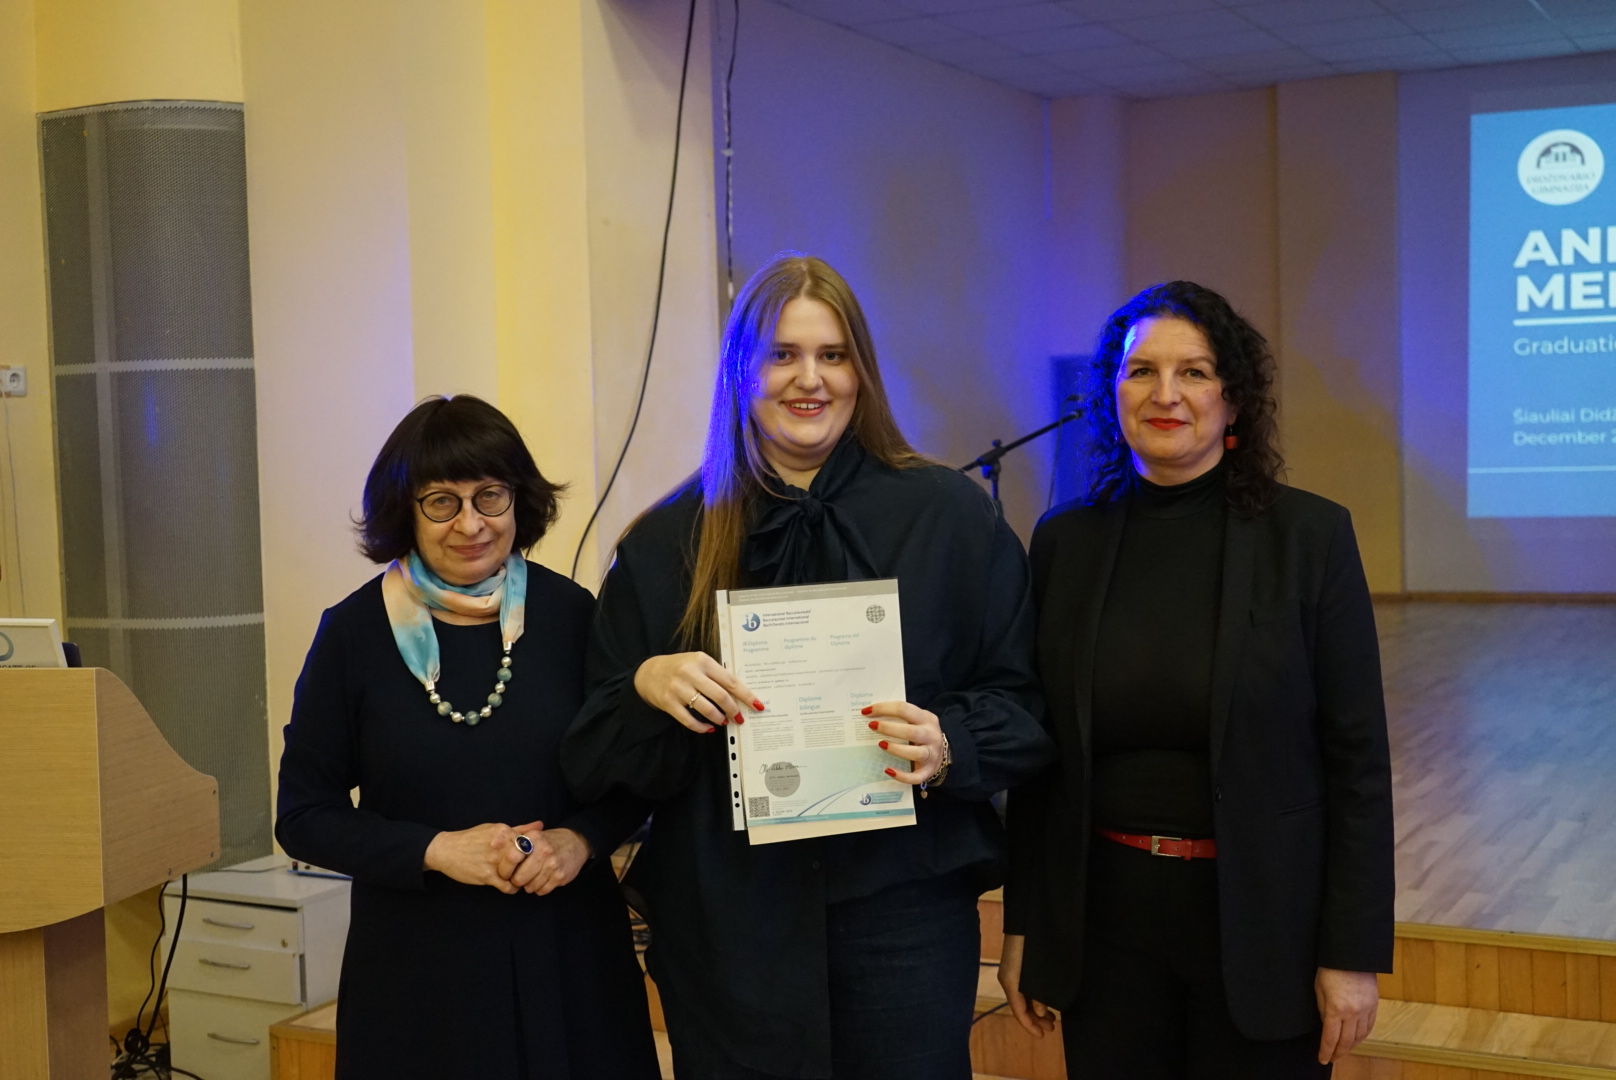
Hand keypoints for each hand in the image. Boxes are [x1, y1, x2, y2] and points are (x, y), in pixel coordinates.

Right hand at [424, 820, 543, 893]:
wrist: (446, 850)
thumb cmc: (472, 838)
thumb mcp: (494, 829)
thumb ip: (519, 828)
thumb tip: (540, 826)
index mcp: (504, 831)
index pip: (531, 842)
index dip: (534, 851)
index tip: (533, 857)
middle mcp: (501, 845)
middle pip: (528, 858)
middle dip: (531, 866)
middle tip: (530, 870)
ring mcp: (494, 861)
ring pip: (520, 873)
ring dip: (522, 878)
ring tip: (519, 878)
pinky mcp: (487, 876)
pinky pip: (508, 886)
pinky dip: (512, 888)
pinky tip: (509, 885)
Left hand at [507, 826, 591, 894]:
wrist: (576, 843)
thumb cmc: (549, 841)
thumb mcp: (534, 835)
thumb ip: (516, 842)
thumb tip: (496, 849)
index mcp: (533, 839)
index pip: (511, 859)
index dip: (505, 870)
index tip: (505, 873)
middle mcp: (543, 851)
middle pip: (519, 878)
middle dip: (517, 881)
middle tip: (519, 878)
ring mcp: (553, 864)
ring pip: (530, 887)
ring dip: (529, 886)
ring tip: (532, 878)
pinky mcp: (560, 876)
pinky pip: (542, 891)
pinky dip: (540, 889)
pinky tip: (542, 880)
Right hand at [634, 652, 761, 733]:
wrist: (649, 672)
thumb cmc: (680, 668)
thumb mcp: (698, 663)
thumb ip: (716, 675)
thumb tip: (740, 695)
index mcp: (702, 661)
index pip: (730, 681)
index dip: (746, 695)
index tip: (757, 705)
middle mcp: (690, 673)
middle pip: (720, 696)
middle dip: (733, 710)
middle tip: (739, 718)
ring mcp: (678, 688)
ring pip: (706, 709)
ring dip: (719, 718)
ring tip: (723, 721)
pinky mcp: (668, 702)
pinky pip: (689, 720)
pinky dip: (701, 727)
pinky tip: (708, 728)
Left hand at [864, 701, 944, 784]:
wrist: (940, 753)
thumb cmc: (920, 733)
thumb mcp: (916, 720)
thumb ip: (899, 718)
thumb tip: (870, 716)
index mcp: (926, 718)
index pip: (904, 709)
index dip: (883, 708)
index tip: (866, 711)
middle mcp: (931, 735)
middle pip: (911, 732)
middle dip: (889, 728)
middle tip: (872, 726)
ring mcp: (932, 754)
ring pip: (916, 753)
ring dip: (896, 749)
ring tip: (881, 744)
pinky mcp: (928, 771)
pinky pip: (915, 776)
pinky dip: (901, 775)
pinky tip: (888, 770)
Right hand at [998, 934, 1056, 1037]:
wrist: (1026, 918)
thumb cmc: (1032, 944)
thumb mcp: (1036, 972)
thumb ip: (1038, 993)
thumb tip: (1040, 1010)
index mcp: (1011, 982)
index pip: (1018, 1011)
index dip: (1030, 1026)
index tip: (1043, 1035)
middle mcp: (1009, 979)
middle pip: (1020, 1006)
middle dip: (1035, 1019)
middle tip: (1052, 1026)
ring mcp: (1012, 972)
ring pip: (1023, 997)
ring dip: (1036, 1008)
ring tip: (1051, 1016)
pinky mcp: (1017, 965)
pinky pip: (1024, 988)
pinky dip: (1034, 997)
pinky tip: (1044, 1000)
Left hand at [1315, 967, 1378, 1063]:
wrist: (1352, 953)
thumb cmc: (1330, 968)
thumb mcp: (1319, 989)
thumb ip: (1323, 1011)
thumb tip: (1326, 1027)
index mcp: (1336, 1009)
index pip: (1330, 1038)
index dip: (1326, 1051)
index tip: (1323, 1059)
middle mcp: (1353, 1012)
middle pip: (1346, 1041)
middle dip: (1339, 1052)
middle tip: (1332, 1058)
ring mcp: (1366, 1009)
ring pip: (1360, 1036)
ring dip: (1351, 1046)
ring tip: (1343, 1051)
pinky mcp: (1374, 1005)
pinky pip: (1369, 1026)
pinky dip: (1363, 1036)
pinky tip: (1357, 1039)